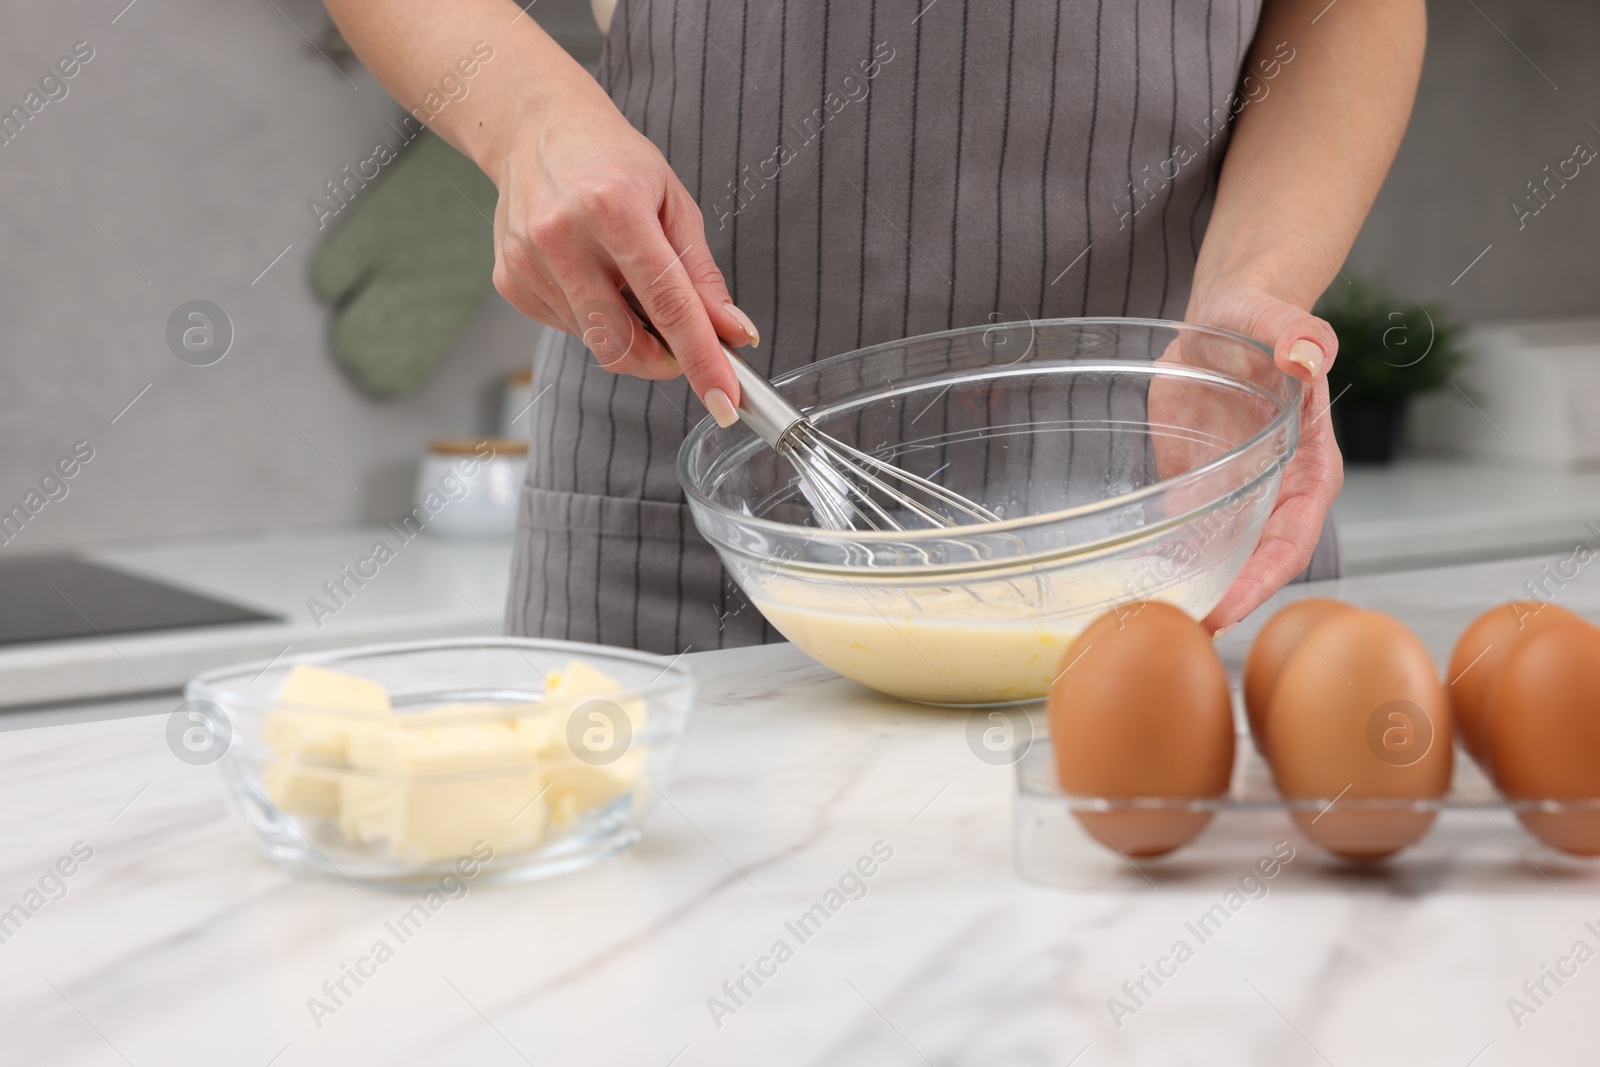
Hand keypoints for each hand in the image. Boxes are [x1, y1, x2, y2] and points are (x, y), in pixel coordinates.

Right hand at [486, 83, 755, 423]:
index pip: (668, 304)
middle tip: (680, 343)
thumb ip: (702, 276)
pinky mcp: (509, 281)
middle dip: (661, 361)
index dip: (700, 359)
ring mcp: (529, 262)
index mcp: (613, 207)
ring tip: (623, 279)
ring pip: (596, 343)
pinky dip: (592, 317)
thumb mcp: (673, 203)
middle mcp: (563, 235)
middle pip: (622, 344)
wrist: (535, 127)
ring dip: (625, 332)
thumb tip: (733, 332)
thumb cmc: (612, 160)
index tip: (725, 399)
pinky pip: (567, 329)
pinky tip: (589, 275)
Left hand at [1186, 284, 1343, 633]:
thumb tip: (1308, 353)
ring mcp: (1236, 497)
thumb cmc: (1258, 319)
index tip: (1227, 609)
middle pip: (1256, 565)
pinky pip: (1187, 537)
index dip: (1261, 580)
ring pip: (1222, 559)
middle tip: (1179, 630)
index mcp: (1308, 467)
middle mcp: (1276, 493)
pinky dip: (1168, 564)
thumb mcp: (1275, 319)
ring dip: (1195, 591)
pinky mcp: (1198, 491)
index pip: (1292, 539)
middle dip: (1225, 601)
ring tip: (1151, 622)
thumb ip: (1298, 332)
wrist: (1223, 320)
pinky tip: (1135, 588)